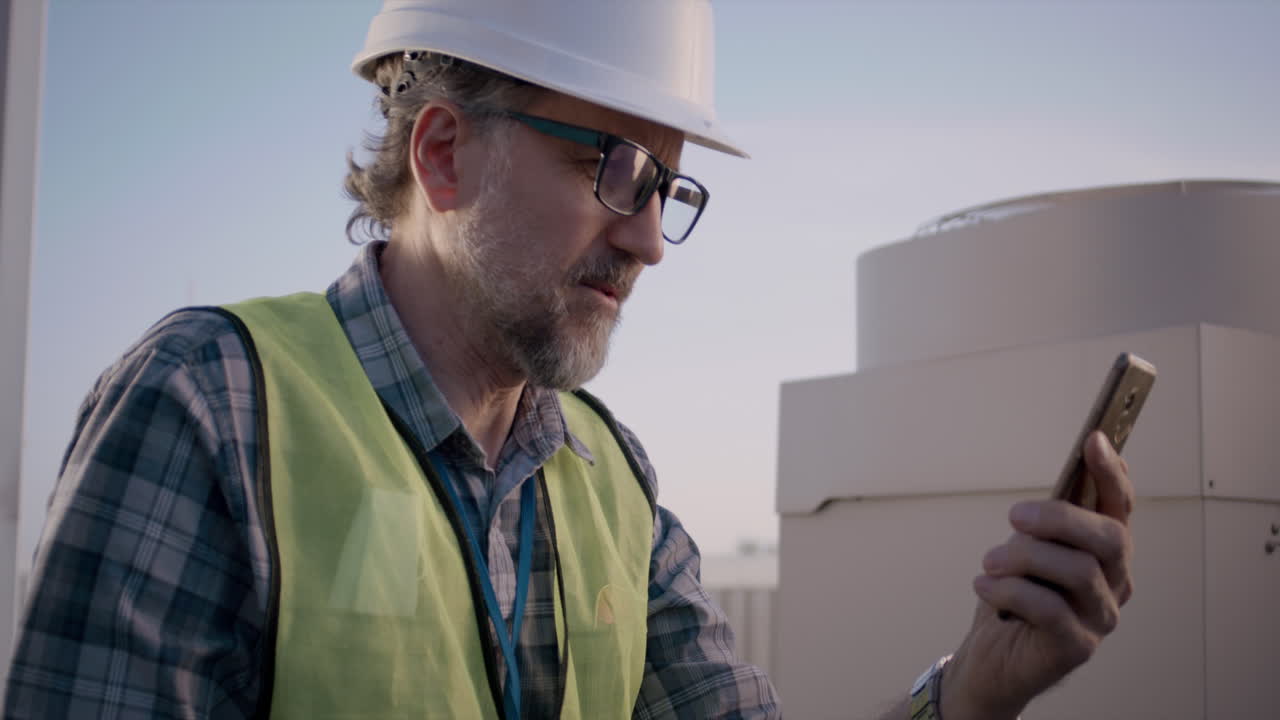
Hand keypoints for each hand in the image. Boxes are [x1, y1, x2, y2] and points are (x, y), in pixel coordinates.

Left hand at [941, 431, 1134, 719]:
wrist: (993, 658)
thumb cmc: (1014, 596)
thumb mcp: (1027, 547)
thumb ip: (1047, 520)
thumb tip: (1062, 475)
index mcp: (1105, 551)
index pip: (1121, 506)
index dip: (1112, 472)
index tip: (1093, 439)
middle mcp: (1115, 582)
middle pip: (1108, 537)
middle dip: (1060, 518)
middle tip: (1014, 516)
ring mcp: (1101, 617)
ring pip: (1077, 570)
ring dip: (1023, 557)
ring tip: (989, 562)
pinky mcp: (1077, 646)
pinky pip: (1048, 608)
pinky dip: (1009, 591)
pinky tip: (985, 586)